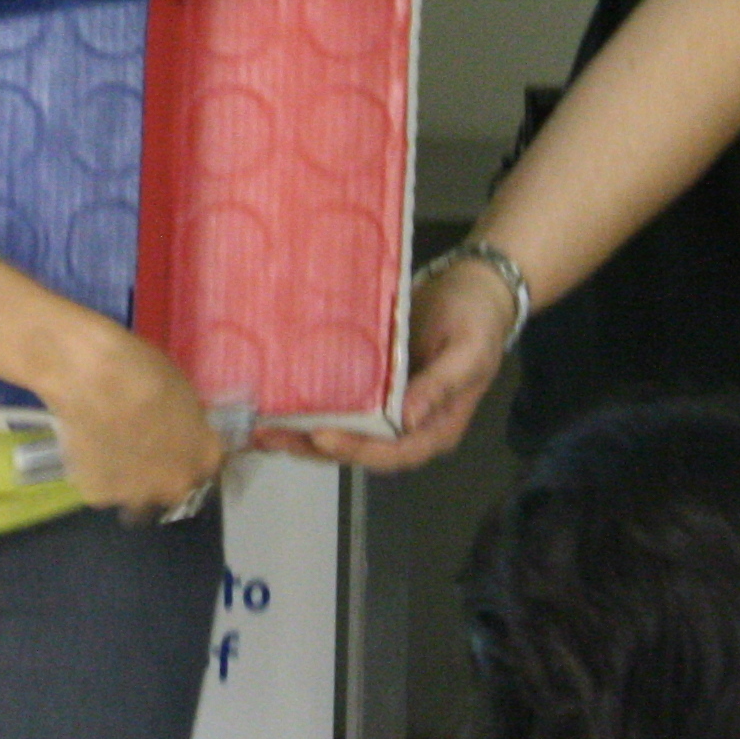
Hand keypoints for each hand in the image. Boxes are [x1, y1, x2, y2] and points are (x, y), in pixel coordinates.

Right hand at [36, 317, 229, 519]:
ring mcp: (138, 495)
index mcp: (205, 457)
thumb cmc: (143, 370)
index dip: (188, 454)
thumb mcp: (182, 392)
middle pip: (172, 487)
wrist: (95, 378)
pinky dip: (95, 473)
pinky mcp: (100, 496)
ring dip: (128, 479)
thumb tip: (182, 431)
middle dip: (161, 473)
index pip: (205, 467)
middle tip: (141, 448)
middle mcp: (177, 485)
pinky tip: (89, 447)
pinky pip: (101, 487)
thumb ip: (187, 424)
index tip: (176, 444)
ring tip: (111, 449)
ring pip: (135, 493)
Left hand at [251, 252, 514, 473]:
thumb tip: (408, 419)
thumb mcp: (467, 352)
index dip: (357, 449)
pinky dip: (310, 404)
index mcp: (436, 428)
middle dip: (314, 447)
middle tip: (272, 436)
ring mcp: (388, 406)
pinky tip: (278, 398)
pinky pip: (340, 401)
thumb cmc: (477, 320)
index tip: (322, 437)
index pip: (394, 452)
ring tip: (261, 428)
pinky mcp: (372, 384)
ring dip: (303, 433)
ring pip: (344, 430)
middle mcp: (408, 426)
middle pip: (360, 449)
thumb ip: (440, 387)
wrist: (474, 286)